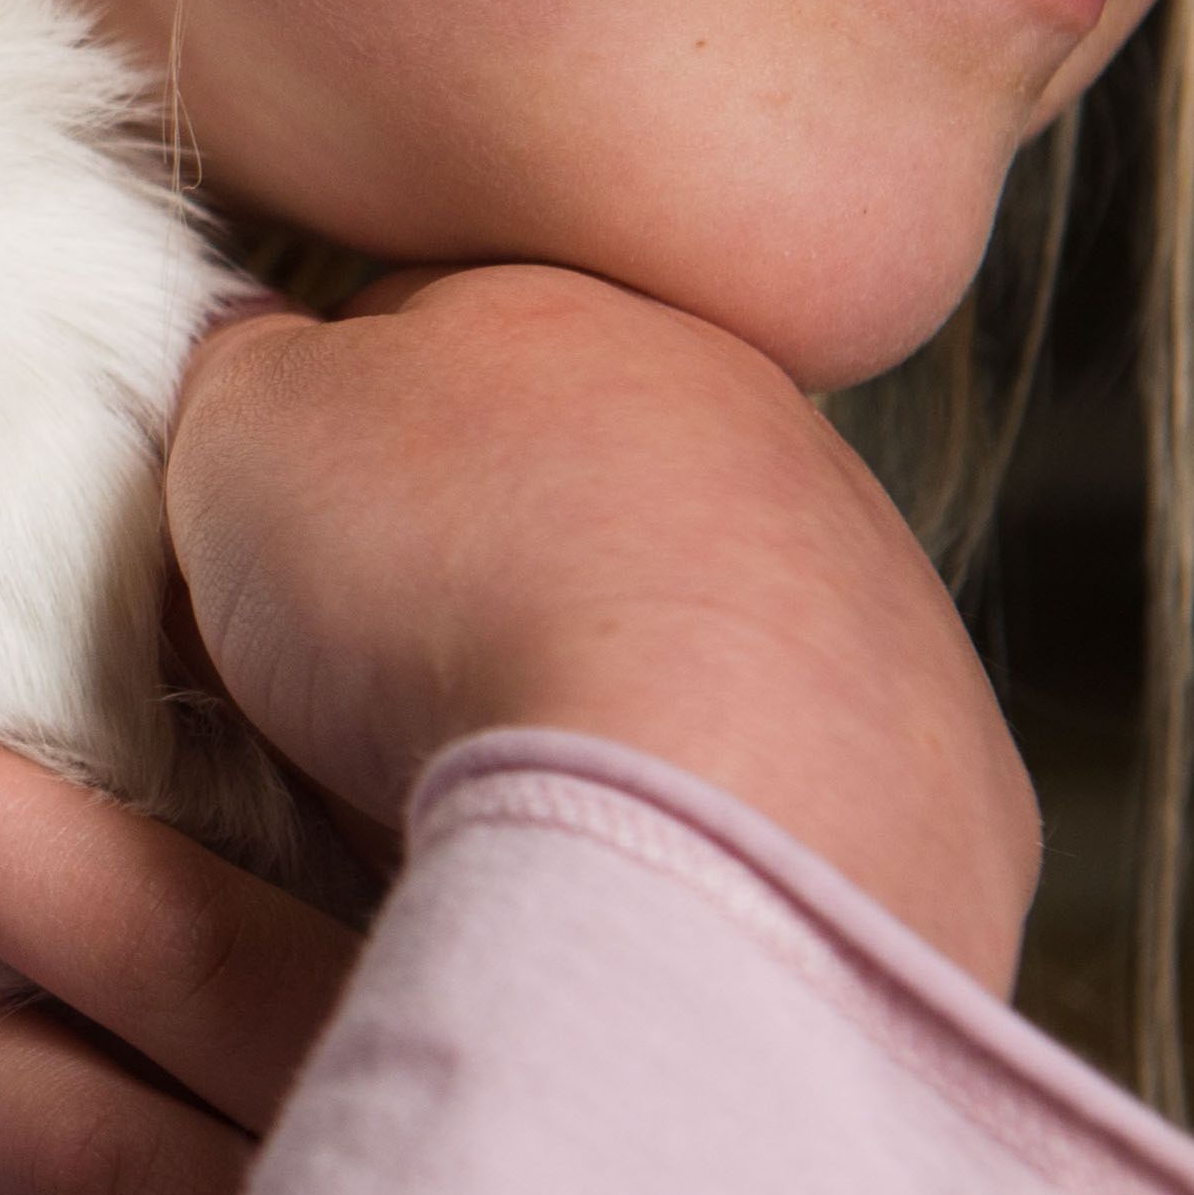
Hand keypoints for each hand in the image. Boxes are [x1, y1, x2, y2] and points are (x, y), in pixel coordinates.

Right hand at [172, 261, 1039, 987]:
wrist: (701, 793)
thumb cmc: (448, 585)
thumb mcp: (250, 430)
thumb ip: (242, 371)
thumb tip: (251, 349)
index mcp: (589, 318)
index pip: (436, 333)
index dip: (337, 438)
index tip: (280, 545)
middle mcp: (768, 436)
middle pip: (589, 489)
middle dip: (493, 568)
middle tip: (378, 687)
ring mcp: (885, 605)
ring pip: (717, 637)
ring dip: (620, 698)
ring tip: (503, 807)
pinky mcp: (951, 782)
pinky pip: (808, 790)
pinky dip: (728, 828)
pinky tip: (646, 877)